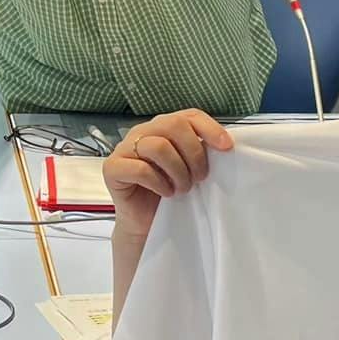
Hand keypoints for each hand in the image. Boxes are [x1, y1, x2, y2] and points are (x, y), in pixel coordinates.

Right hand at [102, 110, 232, 240]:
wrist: (144, 224)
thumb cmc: (167, 194)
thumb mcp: (189, 168)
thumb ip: (199, 151)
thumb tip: (224, 145)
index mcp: (162, 128)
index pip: (189, 115)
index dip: (210, 128)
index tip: (226, 148)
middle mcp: (142, 132)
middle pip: (174, 125)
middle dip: (194, 154)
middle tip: (199, 178)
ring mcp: (124, 149)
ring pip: (158, 146)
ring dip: (178, 171)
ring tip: (182, 188)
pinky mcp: (112, 168)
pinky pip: (140, 169)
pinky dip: (159, 183)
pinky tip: (165, 193)